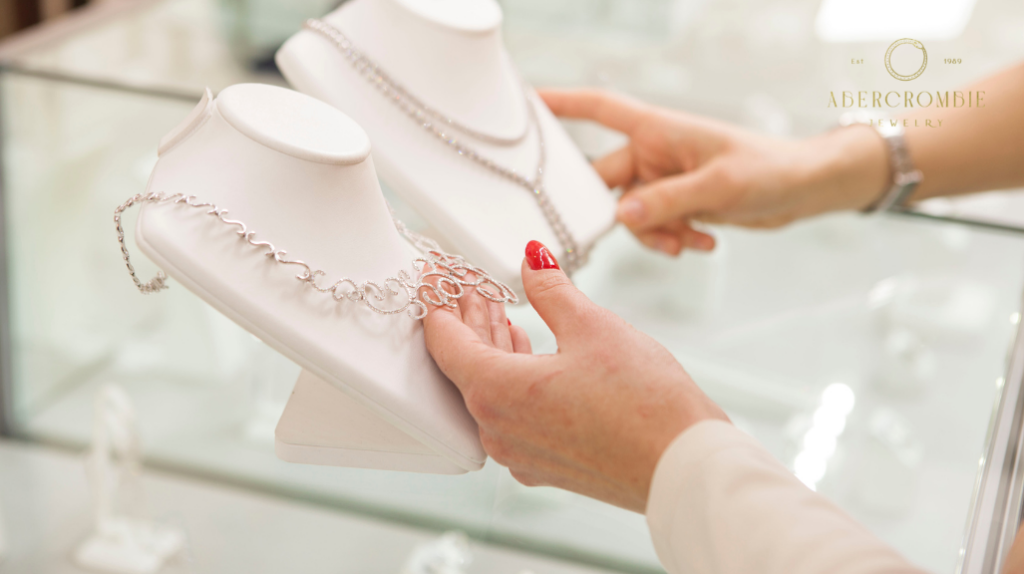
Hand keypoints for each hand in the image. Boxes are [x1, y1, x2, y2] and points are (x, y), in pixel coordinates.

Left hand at [422, 241, 727, 511]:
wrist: (684, 466)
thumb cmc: (645, 404)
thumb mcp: (593, 327)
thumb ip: (551, 290)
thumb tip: (532, 261)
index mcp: (497, 392)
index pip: (444, 341)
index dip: (436, 301)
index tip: (434, 275)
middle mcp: (498, 429)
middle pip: (463, 366)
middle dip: (467, 320)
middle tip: (470, 286)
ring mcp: (520, 452)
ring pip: (489, 390)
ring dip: (491, 348)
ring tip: (499, 311)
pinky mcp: (545, 464)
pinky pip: (511, 414)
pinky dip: (511, 377)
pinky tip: (526, 353)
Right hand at [540, 89, 889, 254]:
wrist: (804, 188)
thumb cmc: (770, 168)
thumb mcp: (719, 187)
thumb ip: (668, 201)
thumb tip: (622, 215)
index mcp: (657, 129)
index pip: (597, 110)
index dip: (558, 104)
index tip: (522, 105)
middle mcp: (653, 151)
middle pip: (605, 181)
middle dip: (623, 213)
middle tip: (640, 231)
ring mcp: (663, 178)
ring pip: (629, 212)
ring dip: (653, 233)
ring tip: (687, 241)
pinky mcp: (677, 201)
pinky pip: (653, 225)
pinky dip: (671, 238)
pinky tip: (702, 242)